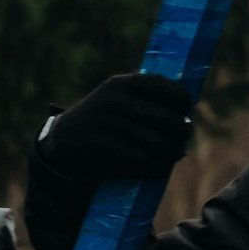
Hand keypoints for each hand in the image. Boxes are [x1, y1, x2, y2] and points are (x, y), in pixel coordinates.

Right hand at [38, 71, 194, 190]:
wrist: (62, 139)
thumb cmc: (100, 117)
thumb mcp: (115, 97)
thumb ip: (144, 99)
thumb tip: (185, 116)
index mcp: (122, 83)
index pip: (165, 87)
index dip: (182, 100)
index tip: (187, 109)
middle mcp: (117, 101)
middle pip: (166, 118)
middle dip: (182, 130)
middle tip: (184, 136)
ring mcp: (111, 125)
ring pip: (158, 142)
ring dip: (172, 151)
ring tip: (175, 153)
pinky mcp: (106, 149)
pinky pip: (143, 160)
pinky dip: (156, 165)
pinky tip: (159, 166)